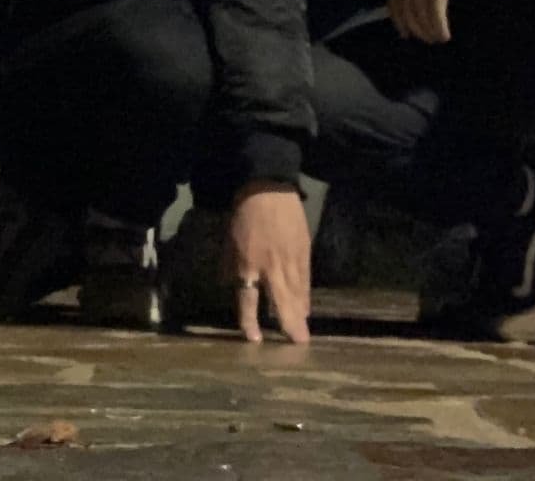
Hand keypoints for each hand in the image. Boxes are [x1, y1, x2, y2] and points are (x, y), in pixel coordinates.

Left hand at [225, 181, 311, 343]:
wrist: (268, 190)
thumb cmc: (243, 215)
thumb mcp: (228, 241)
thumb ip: (229, 266)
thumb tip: (228, 286)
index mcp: (247, 265)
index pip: (248, 300)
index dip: (250, 321)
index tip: (254, 339)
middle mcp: (270, 268)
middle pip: (282, 303)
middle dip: (289, 325)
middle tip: (299, 344)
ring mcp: (290, 261)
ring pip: (297, 293)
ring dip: (299, 313)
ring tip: (302, 331)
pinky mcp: (304, 252)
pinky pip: (306, 280)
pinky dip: (306, 295)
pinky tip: (306, 307)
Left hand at [387, 0, 465, 43]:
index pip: (394, 3)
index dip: (399, 20)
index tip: (404, 33)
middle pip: (407, 12)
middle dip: (416, 29)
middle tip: (427, 39)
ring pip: (421, 15)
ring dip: (429, 31)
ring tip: (437, 39)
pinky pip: (435, 13)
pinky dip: (439, 27)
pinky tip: (444, 35)